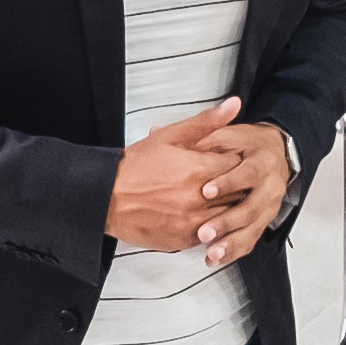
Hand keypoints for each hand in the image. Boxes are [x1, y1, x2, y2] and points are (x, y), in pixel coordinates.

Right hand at [107, 103, 251, 251]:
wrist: (107, 197)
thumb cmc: (134, 167)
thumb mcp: (170, 136)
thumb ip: (206, 122)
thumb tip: (232, 105)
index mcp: (197, 170)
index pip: (238, 164)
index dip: (236, 160)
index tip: (229, 159)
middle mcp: (198, 198)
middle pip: (238, 192)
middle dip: (236, 183)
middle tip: (227, 178)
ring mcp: (192, 221)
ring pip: (229, 215)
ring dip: (228, 205)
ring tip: (217, 196)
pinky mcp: (184, 239)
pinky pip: (212, 233)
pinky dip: (213, 224)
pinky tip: (203, 212)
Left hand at [181, 119, 296, 264]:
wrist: (275, 153)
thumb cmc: (248, 144)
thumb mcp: (226, 134)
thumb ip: (201, 133)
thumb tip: (163, 130)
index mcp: (261, 161)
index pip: (246, 174)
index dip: (226, 183)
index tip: (205, 191)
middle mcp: (269, 185)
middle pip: (251, 206)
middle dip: (227, 221)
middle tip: (204, 231)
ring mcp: (267, 206)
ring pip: (251, 227)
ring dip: (231, 242)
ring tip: (212, 251)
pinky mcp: (262, 220)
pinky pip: (250, 239)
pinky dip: (233, 250)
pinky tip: (216, 257)